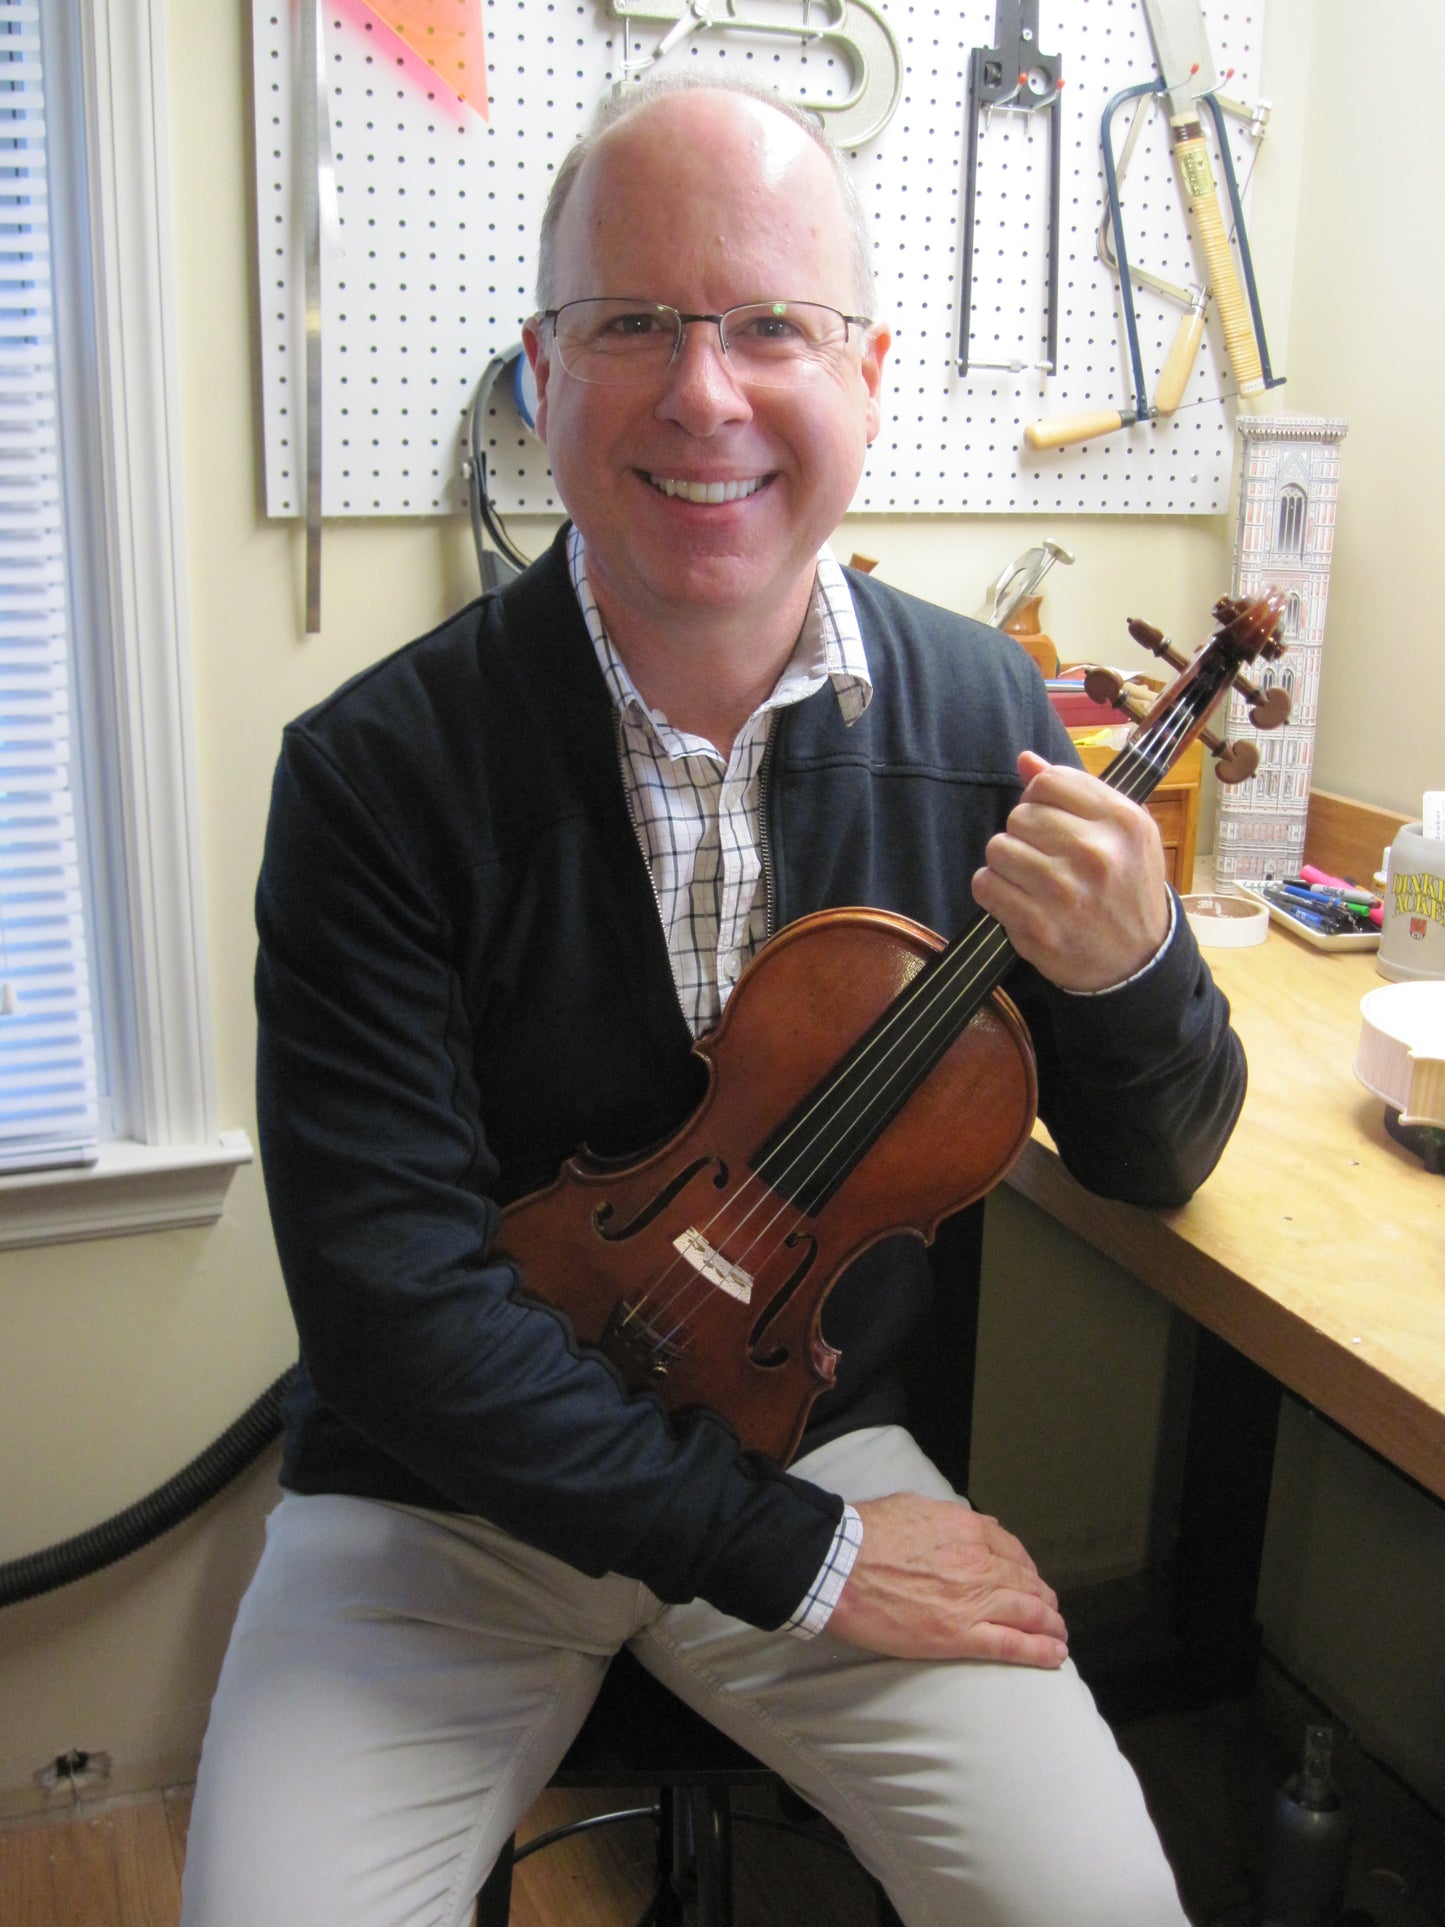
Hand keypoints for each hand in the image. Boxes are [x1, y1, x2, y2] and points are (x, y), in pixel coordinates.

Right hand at [826, 1492, 1067, 1667]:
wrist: (841, 1566)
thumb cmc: (868, 1533)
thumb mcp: (915, 1506)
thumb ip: (950, 1517)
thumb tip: (973, 1524)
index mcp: (968, 1530)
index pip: (1011, 1550)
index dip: (1025, 1566)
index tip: (1028, 1577)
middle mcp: (980, 1564)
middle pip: (1026, 1582)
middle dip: (1042, 1596)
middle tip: (1049, 1608)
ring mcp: (973, 1602)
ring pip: (1028, 1613)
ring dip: (1050, 1623)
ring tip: (1058, 1633)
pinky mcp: (960, 1636)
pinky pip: (1012, 1645)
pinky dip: (1040, 1650)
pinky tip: (1055, 1654)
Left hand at [970, 751, 1170, 991]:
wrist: (1138, 962)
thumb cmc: (1128, 889)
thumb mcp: (1124, 833)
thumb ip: (1077, 792)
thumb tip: (1025, 760)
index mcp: (1122, 821)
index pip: (1049, 782)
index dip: (1039, 798)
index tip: (1050, 819)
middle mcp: (1096, 853)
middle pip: (1020, 814)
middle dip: (1024, 833)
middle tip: (1044, 857)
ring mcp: (1065, 891)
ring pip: (998, 848)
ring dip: (1006, 862)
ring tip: (1030, 878)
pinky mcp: (1037, 926)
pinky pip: (985, 885)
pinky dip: (993, 890)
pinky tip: (1016, 898)